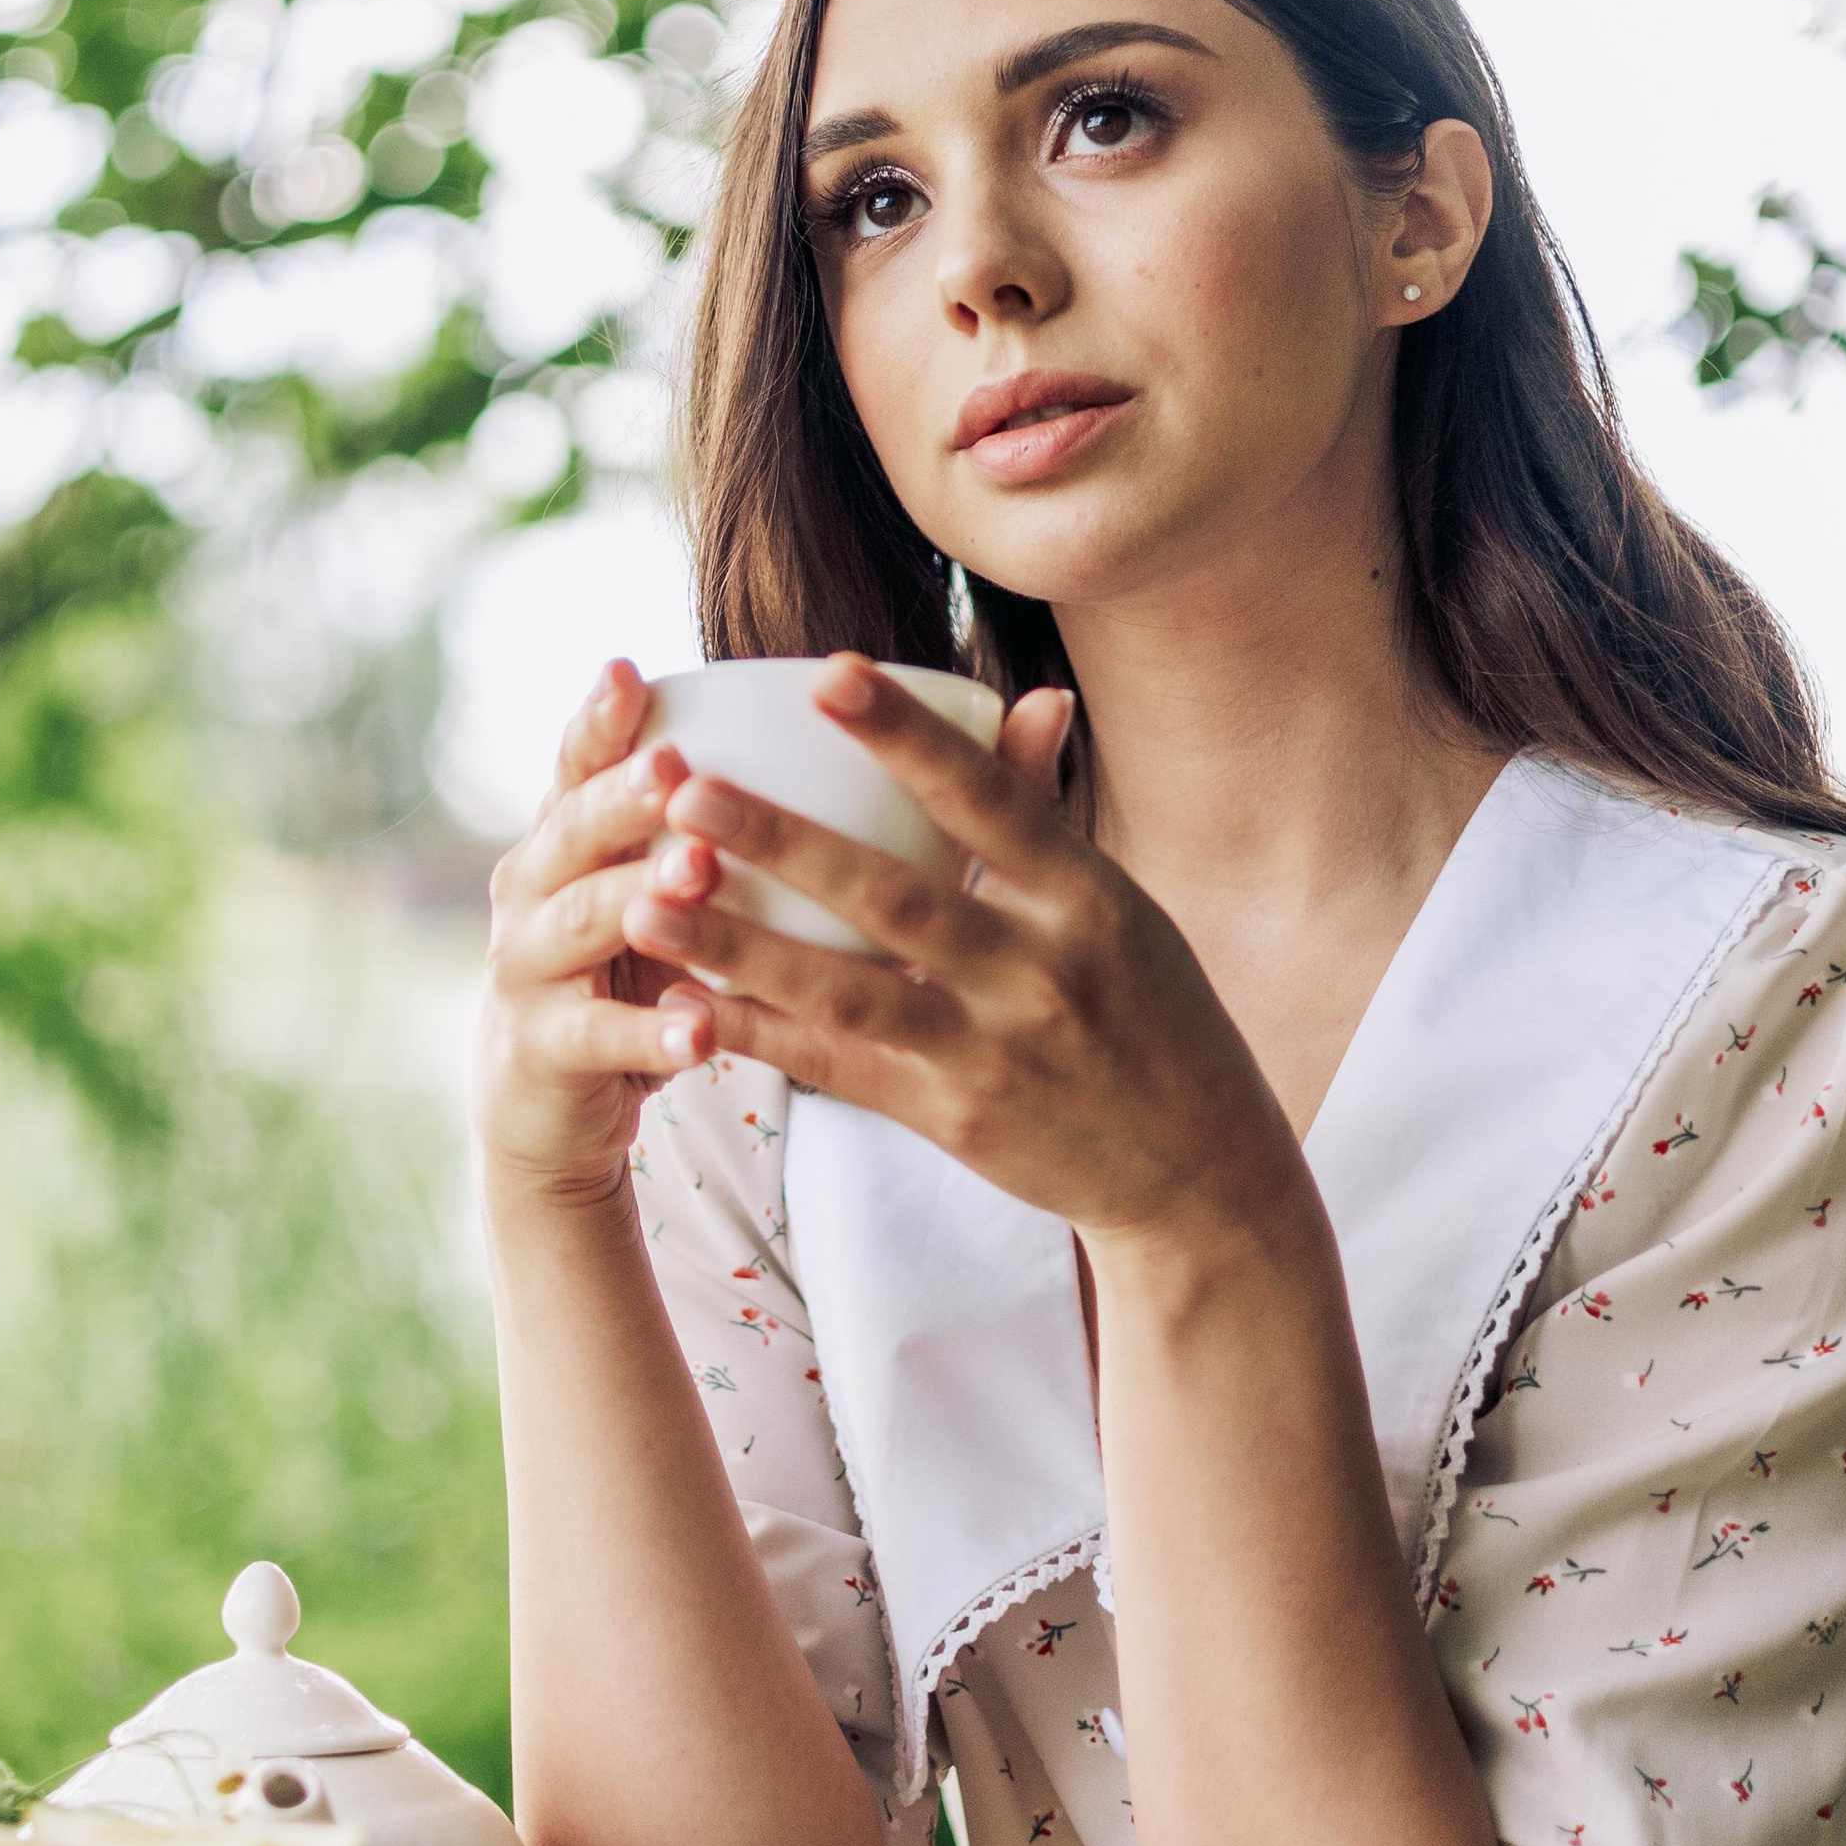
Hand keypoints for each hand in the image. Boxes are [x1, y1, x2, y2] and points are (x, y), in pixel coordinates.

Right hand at [475, 659, 720, 1213]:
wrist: (545, 1106)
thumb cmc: (623, 980)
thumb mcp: (648, 898)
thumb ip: (697, 832)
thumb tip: (825, 757)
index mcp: (563, 842)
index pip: (573, 768)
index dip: (597, 721)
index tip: (629, 672)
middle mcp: (532, 891)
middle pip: (572, 830)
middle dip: (623, 797)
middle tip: (675, 765)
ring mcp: (527, 969)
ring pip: (582, 919)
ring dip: (643, 894)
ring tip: (702, 872)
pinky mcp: (541, 1050)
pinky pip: (598, 1036)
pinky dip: (653, 1034)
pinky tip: (702, 1033)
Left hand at [618, 655, 1319, 1270]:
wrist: (1199, 1172)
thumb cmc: (1150, 1015)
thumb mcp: (1120, 910)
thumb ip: (1047, 813)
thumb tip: (1033, 694)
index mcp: (1089, 898)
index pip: (988, 798)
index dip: (907, 735)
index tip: (827, 673)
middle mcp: (1043, 971)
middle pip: (899, 896)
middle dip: (787, 843)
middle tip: (688, 790)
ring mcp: (996, 1051)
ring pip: (850, 993)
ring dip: (742, 947)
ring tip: (647, 902)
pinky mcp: (955, 1119)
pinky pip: (840, 1071)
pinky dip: (761, 1037)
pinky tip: (686, 1004)